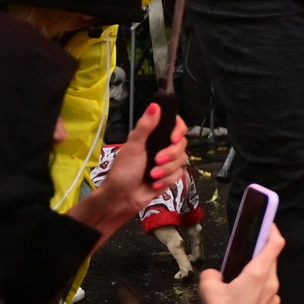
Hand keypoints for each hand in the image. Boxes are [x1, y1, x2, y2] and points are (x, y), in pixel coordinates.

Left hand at [69, 103, 189, 239]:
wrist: (121, 198)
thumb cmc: (123, 171)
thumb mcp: (133, 147)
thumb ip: (145, 127)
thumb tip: (154, 105)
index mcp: (153, 137)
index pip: (175, 126)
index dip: (179, 130)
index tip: (172, 138)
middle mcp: (162, 147)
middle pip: (182, 144)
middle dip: (170, 155)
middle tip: (156, 161)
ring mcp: (167, 162)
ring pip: (182, 160)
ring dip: (167, 170)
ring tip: (152, 175)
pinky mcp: (170, 177)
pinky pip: (179, 174)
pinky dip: (167, 180)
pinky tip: (155, 184)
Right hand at [182, 229, 281, 303]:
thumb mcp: (208, 289)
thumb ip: (211, 275)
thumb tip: (214, 275)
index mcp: (259, 273)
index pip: (275, 243)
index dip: (272, 230)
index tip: (267, 223)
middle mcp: (271, 284)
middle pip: (270, 261)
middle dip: (258, 254)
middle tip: (245, 252)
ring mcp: (274, 299)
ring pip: (268, 279)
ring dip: (256, 275)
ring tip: (237, 280)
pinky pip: (266, 295)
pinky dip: (256, 292)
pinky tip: (240, 301)